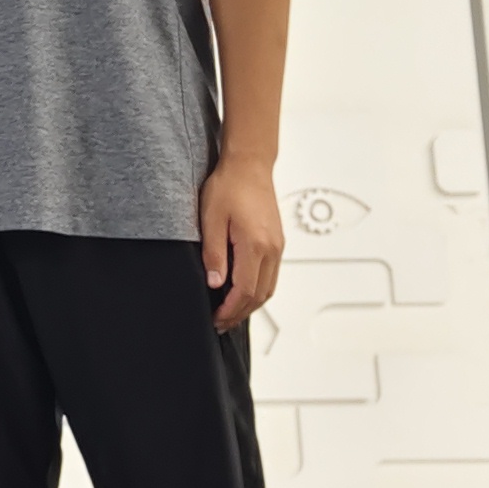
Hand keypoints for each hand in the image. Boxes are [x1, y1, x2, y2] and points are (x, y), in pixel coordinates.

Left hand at [200, 154, 284, 329]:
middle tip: (220, 322)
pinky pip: (271, 276)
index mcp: (255, 245)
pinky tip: (243, 292)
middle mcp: (272, 249)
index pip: (245, 291)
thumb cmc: (229, 186)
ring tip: (230, 313)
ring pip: (269, 288)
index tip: (215, 318)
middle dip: (239, 313)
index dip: (229, 310)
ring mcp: (277, 246)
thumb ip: (214, 253)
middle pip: (260, 295)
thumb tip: (215, 283)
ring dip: (250, 305)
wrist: (249, 166)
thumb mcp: (211, 219)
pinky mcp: (277, 242)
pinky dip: (258, 290)